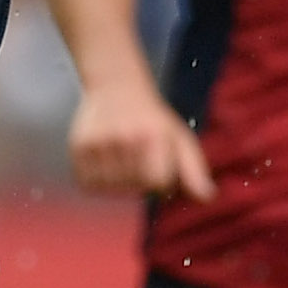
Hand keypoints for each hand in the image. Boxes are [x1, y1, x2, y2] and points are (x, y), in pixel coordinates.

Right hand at [67, 74, 213, 200]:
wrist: (116, 88)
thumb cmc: (152, 119)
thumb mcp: (180, 139)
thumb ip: (194, 171)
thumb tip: (208, 199)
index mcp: (153, 136)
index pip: (157, 183)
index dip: (161, 182)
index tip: (159, 166)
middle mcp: (124, 138)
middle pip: (134, 188)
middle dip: (140, 182)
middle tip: (138, 159)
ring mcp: (99, 143)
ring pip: (111, 190)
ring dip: (119, 184)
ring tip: (122, 161)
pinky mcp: (78, 147)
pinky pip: (89, 185)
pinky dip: (98, 182)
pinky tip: (106, 164)